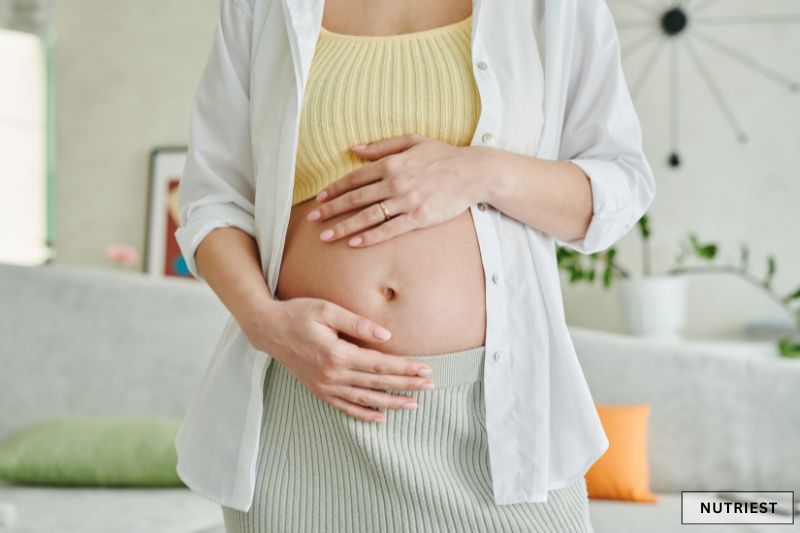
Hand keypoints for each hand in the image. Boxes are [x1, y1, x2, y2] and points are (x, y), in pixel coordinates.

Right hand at [244, 297, 434, 422]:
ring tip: (414, 405)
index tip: (425, 369)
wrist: (268, 329)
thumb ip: (357, 324)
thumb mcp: (327, 310)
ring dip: (391, 403)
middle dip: (405, 385)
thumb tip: (386, 336)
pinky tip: (381, 418)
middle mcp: (332, 375)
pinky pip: (345, 407)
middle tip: (430, 386)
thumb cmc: (298, 313)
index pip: (380, 364)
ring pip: (364, 399)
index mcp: (337, 354)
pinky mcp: (318, 390)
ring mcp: (324, 386)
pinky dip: (363, 414)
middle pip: (377, 383)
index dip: (404, 368)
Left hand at [306, 133, 495, 246]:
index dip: (335, 189)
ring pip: (368, 216)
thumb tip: (354, 148)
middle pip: (356, 198)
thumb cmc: (444, 155)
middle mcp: (395, 182)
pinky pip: (389, 229)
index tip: (320, 199)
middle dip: (331, 210)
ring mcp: (407, 201)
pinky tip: (355, 243)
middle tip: (313, 219)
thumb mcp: (412, 140)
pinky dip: (370, 237)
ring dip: (344, 227)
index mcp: (391, 163)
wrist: (473, 172)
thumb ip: (382, 146)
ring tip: (326, 236)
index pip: (355, 178)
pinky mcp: (419, 218)